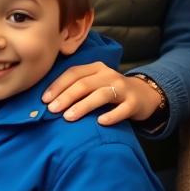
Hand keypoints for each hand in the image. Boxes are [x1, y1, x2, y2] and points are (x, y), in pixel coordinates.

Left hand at [42, 63, 161, 125]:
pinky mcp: (134, 103)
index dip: (58, 85)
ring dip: (83, 106)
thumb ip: (77, 86)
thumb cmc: (111, 91)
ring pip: (101, 95)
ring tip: (68, 117)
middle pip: (84, 84)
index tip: (45, 99)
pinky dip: (111, 115)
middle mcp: (109, 75)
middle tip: (52, 109)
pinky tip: (100, 122)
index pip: (73, 73)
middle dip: (66, 96)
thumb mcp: (95, 83)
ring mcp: (123, 88)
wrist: (144, 95)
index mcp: (96, 68)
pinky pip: (122, 109)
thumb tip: (50, 100)